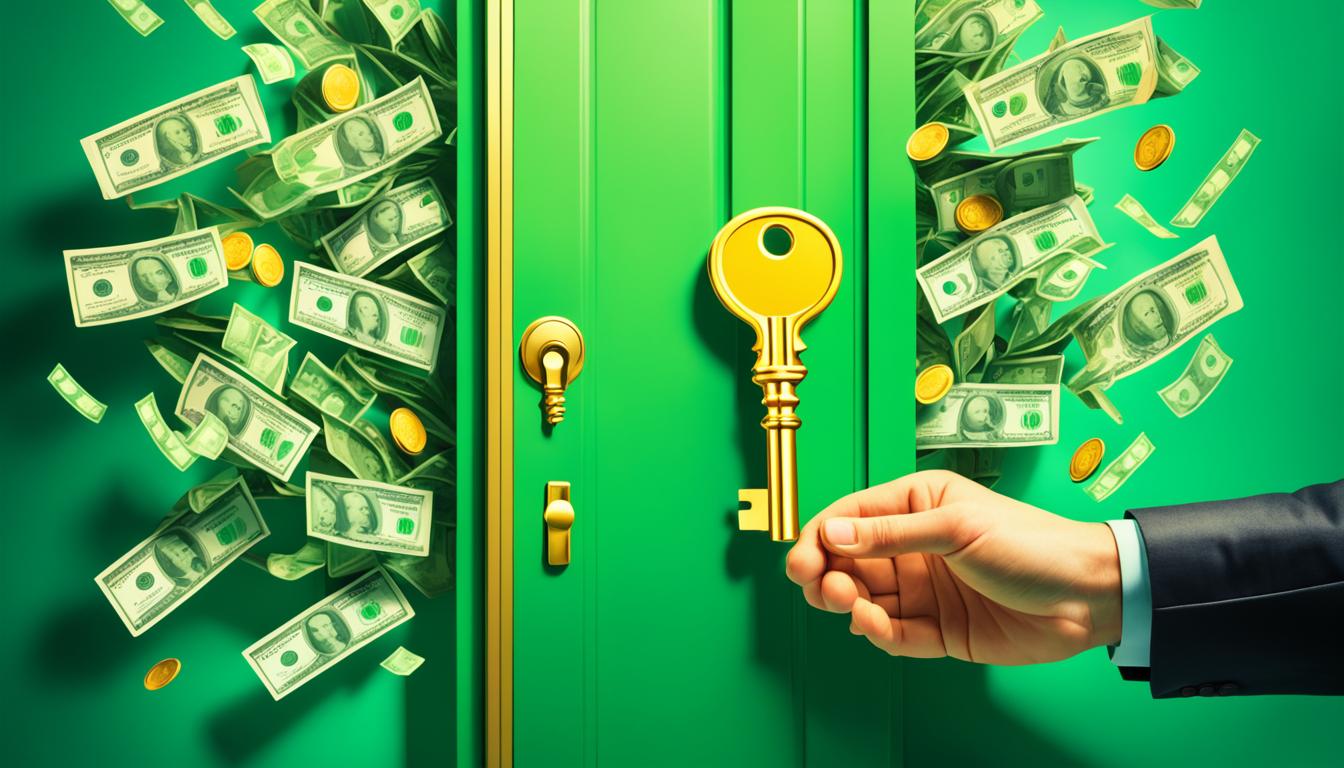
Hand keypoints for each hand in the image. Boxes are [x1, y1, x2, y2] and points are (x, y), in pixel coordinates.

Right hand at [785, 470, 1122, 664]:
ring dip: (850, 605)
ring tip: (854, 607)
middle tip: (823, 588)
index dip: (819, 538)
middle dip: (827, 575)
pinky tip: (877, 627)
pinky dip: (878, 633)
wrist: (1088, 596)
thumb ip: (890, 534)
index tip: (801, 561)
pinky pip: (894, 634)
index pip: (850, 518)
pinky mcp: (938, 630)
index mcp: (915, 506)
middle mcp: (913, 547)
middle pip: (847, 562)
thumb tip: (832, 533)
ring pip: (865, 600)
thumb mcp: (956, 528)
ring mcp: (925, 590)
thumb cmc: (1032, 545)